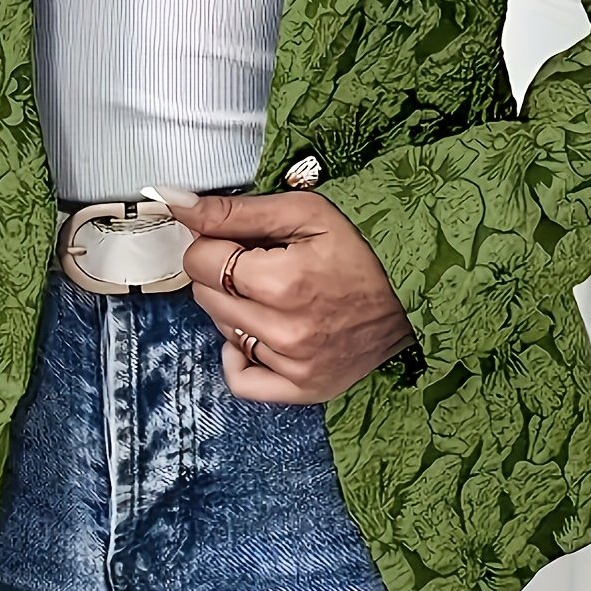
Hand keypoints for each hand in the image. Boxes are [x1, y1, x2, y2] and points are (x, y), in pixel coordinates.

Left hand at [164, 189, 418, 402]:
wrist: (416, 289)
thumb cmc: (363, 245)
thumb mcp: (302, 212)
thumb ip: (233, 210)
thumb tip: (175, 202)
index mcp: (284, 282)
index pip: (201, 260)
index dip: (213, 240)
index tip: (238, 236)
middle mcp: (286, 332)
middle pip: (206, 295)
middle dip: (221, 270)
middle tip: (258, 259)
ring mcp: (296, 366)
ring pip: (222, 329)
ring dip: (233, 305)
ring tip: (270, 288)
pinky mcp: (306, 388)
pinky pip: (242, 381)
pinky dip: (238, 356)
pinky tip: (255, 330)